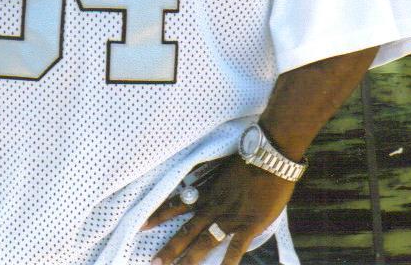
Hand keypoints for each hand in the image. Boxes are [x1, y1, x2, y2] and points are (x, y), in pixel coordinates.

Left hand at [144, 155, 295, 264]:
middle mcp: (214, 206)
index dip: (159, 215)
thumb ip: (213, 180)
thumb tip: (204, 184)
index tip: (142, 225)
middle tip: (154, 262)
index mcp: (208, 191)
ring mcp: (230, 217)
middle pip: (187, 230)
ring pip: (205, 241)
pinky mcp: (249, 225)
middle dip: (170, 248)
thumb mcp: (223, 167)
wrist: (269, 156)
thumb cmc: (248, 157)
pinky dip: (228, 262)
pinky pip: (236, 247)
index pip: (178, 204)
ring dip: (190, 258)